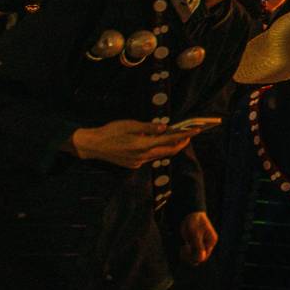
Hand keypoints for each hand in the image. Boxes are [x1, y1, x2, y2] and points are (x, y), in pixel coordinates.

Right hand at [69, 119, 193, 167]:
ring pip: (159, 155)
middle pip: (167, 151)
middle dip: (180, 143)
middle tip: (189, 135)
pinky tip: (156, 143)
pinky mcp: (133, 164)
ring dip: (169, 147)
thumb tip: (165, 127)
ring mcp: (138, 162)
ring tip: (176, 138)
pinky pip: (150, 157)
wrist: (93, 146)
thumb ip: (148, 127)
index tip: (195, 131)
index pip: (169, 140)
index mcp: (143, 145)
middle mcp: (143, 156)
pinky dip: (156, 150)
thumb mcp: (130, 124)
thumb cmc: (110, 131)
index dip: (184, 135)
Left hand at [181, 212, 216, 263]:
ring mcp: (201, 244)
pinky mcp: (195, 244)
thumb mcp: (195, 234)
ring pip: (195, 257)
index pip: (204, 256)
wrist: (190, 213)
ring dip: (187, 255)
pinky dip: (186, 253)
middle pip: (200, 258)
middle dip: (190, 256)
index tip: (186, 248)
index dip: (194, 257)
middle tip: (182, 249)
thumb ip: (198, 247)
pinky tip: (183, 247)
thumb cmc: (194, 222)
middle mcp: (207, 244)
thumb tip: (200, 259)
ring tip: (182, 248)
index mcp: (211, 242)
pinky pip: (191, 253)